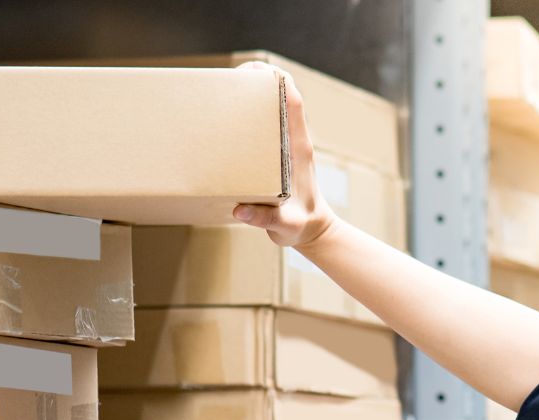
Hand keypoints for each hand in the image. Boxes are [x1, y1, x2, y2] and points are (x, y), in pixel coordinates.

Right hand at [231, 61, 339, 249]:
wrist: (314, 230)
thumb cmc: (301, 226)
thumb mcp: (285, 226)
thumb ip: (266, 218)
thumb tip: (240, 209)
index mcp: (299, 148)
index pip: (294, 101)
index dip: (277, 79)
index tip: (252, 71)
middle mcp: (295, 139)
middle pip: (282, 94)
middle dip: (259, 78)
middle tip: (229, 79)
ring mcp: (288, 143)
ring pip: (274, 105)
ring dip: (254, 92)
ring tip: (224, 90)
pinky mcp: (280, 151)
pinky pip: (267, 121)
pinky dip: (251, 111)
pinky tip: (228, 115)